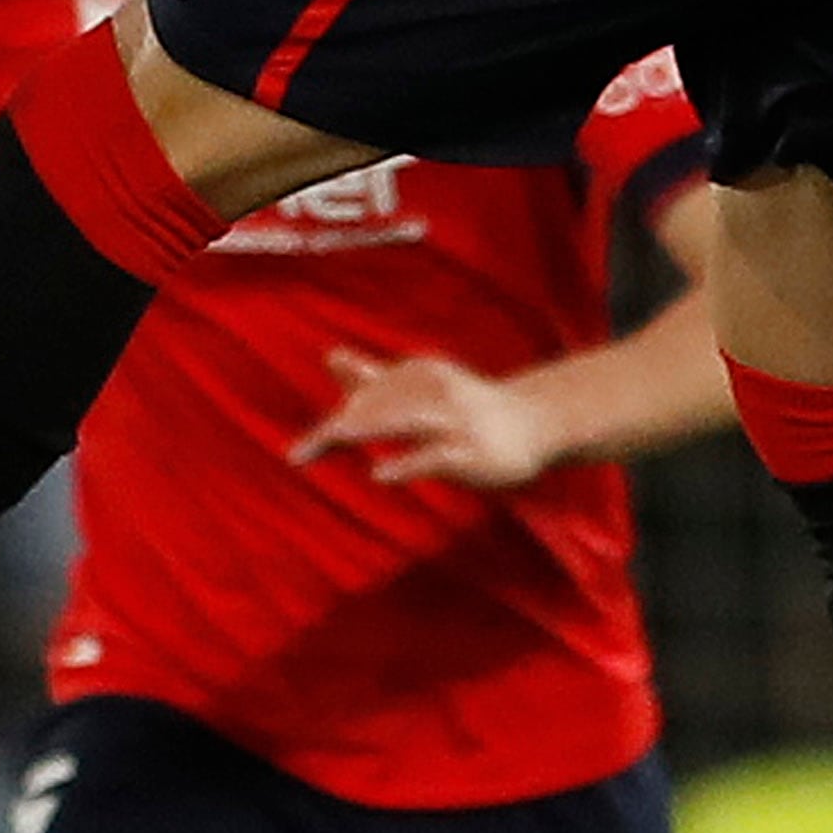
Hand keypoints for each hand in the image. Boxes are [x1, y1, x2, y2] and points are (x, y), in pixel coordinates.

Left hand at [286, 343, 559, 491]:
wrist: (535, 420)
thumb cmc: (468, 406)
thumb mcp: (419, 386)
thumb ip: (372, 377)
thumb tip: (329, 356)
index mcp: (413, 375)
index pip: (364, 400)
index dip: (332, 429)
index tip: (300, 454)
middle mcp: (430, 391)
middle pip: (374, 409)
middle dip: (336, 433)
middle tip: (297, 456)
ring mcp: (452, 419)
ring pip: (402, 422)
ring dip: (365, 430)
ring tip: (332, 441)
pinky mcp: (470, 449)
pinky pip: (434, 456)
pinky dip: (406, 464)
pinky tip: (378, 476)